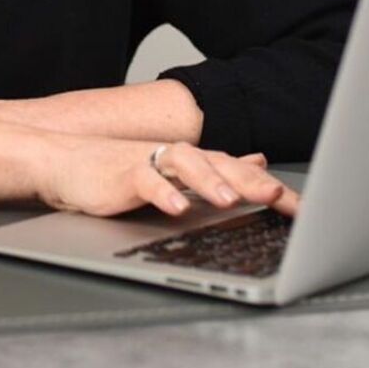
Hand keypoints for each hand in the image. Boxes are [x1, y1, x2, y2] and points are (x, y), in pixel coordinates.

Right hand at [32, 136, 300, 219]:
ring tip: (230, 200)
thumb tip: (257, 160)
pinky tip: (177, 207)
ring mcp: (152, 162)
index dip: (273, 189)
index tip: (302, 210)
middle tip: (277, 198)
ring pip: (188, 164)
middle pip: (223, 164)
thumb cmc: (120, 171)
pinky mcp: (123, 174)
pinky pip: (147, 181)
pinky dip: (163, 193)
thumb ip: (218, 167)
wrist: (66, 162)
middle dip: (252, 181)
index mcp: (197, 161)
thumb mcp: (177, 171)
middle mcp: (179, 157)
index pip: (243, 172)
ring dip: (210, 182)